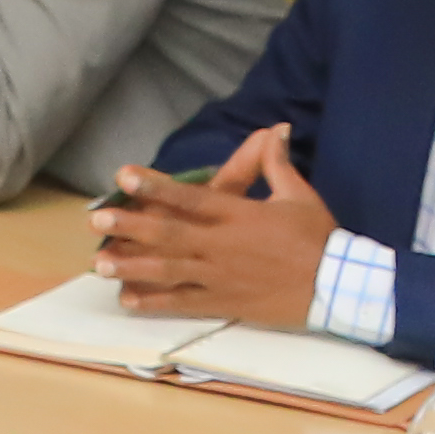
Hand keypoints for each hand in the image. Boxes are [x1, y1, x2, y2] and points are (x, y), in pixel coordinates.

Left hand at [89, 124, 335, 320]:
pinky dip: (155, 302)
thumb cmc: (318, 238)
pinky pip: (183, 303)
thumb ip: (277, 164)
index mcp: (238, 215)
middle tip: (97, 221)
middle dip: (130, 226)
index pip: (190, 197)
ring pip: (168, 270)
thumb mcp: (299, 195)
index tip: (124, 175)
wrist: (337, 286)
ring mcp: (220, 277)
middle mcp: (222, 245)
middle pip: (168, 234)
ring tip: (100, 264)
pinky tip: (128, 300)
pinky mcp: (224, 303)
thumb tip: (275, 131)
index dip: (155, 185)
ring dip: (132, 266)